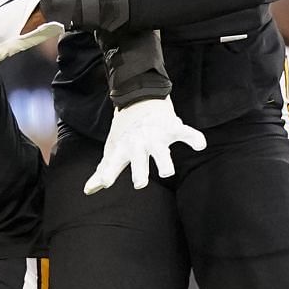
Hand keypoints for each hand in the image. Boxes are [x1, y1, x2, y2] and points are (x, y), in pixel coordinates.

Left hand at [85, 98, 206, 193]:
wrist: (139, 97)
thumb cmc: (125, 132)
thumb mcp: (113, 149)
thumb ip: (104, 170)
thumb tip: (88, 190)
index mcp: (123, 148)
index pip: (114, 163)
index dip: (109, 172)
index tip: (105, 182)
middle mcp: (138, 143)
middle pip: (139, 160)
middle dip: (139, 171)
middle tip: (139, 184)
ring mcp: (155, 136)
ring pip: (161, 151)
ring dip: (163, 161)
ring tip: (166, 172)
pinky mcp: (171, 127)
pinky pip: (184, 132)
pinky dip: (193, 137)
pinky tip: (200, 145)